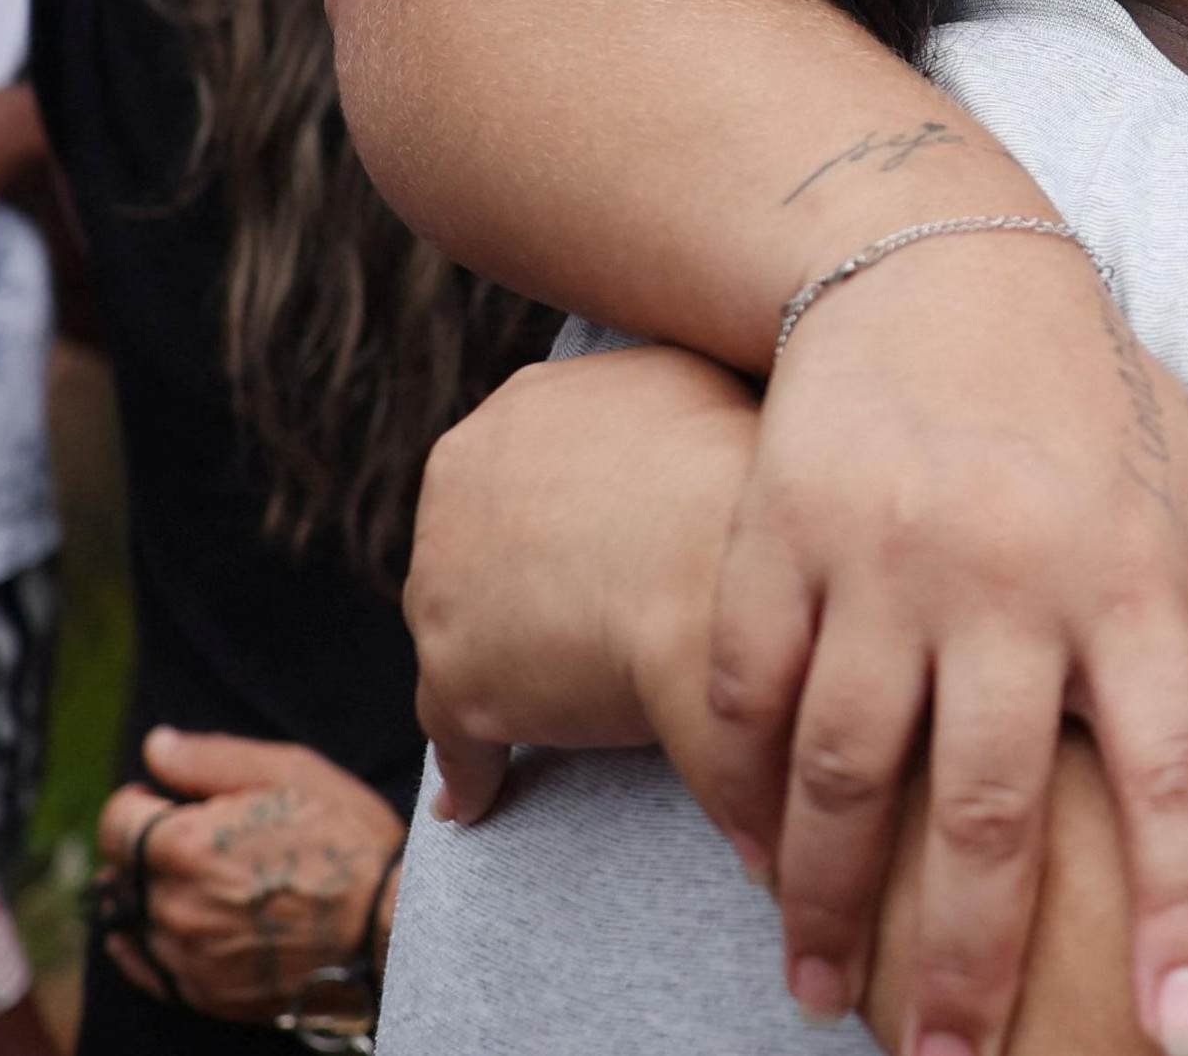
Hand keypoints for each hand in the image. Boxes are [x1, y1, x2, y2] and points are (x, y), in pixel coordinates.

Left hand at [94, 730, 406, 1022]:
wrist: (392, 926)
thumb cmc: (349, 841)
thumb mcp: (291, 774)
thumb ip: (211, 759)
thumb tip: (154, 748)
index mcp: (185, 845)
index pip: (116, 820)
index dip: (141, 801)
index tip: (168, 800)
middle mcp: (174, 904)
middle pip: (121, 870)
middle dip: (145, 847)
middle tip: (193, 839)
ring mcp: (186, 954)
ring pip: (131, 918)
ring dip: (150, 894)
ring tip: (196, 881)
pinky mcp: (203, 991)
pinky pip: (147, 967)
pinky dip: (146, 943)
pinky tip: (172, 926)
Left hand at [406, 347, 763, 820]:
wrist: (722, 573)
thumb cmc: (743, 482)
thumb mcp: (707, 389)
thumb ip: (672, 404)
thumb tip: (704, 424)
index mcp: (524, 406)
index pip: (536, 464)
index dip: (579, 508)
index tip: (615, 541)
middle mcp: (460, 484)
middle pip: (488, 547)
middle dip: (531, 582)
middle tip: (602, 622)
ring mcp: (444, 584)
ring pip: (466, 634)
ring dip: (508, 669)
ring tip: (562, 711)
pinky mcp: (457, 680)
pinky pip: (455, 734)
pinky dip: (472, 764)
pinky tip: (481, 798)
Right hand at [708, 230, 1187, 1055]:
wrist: (938, 261)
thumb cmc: (1089, 401)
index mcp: (1132, 579)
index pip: (1179, 776)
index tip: (1184, 1035)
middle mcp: (1010, 575)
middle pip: (993, 806)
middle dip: (973, 960)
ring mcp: (884, 553)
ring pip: (846, 769)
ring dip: (832, 905)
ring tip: (827, 999)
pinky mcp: (776, 530)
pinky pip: (744, 692)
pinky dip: (741, 793)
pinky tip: (760, 873)